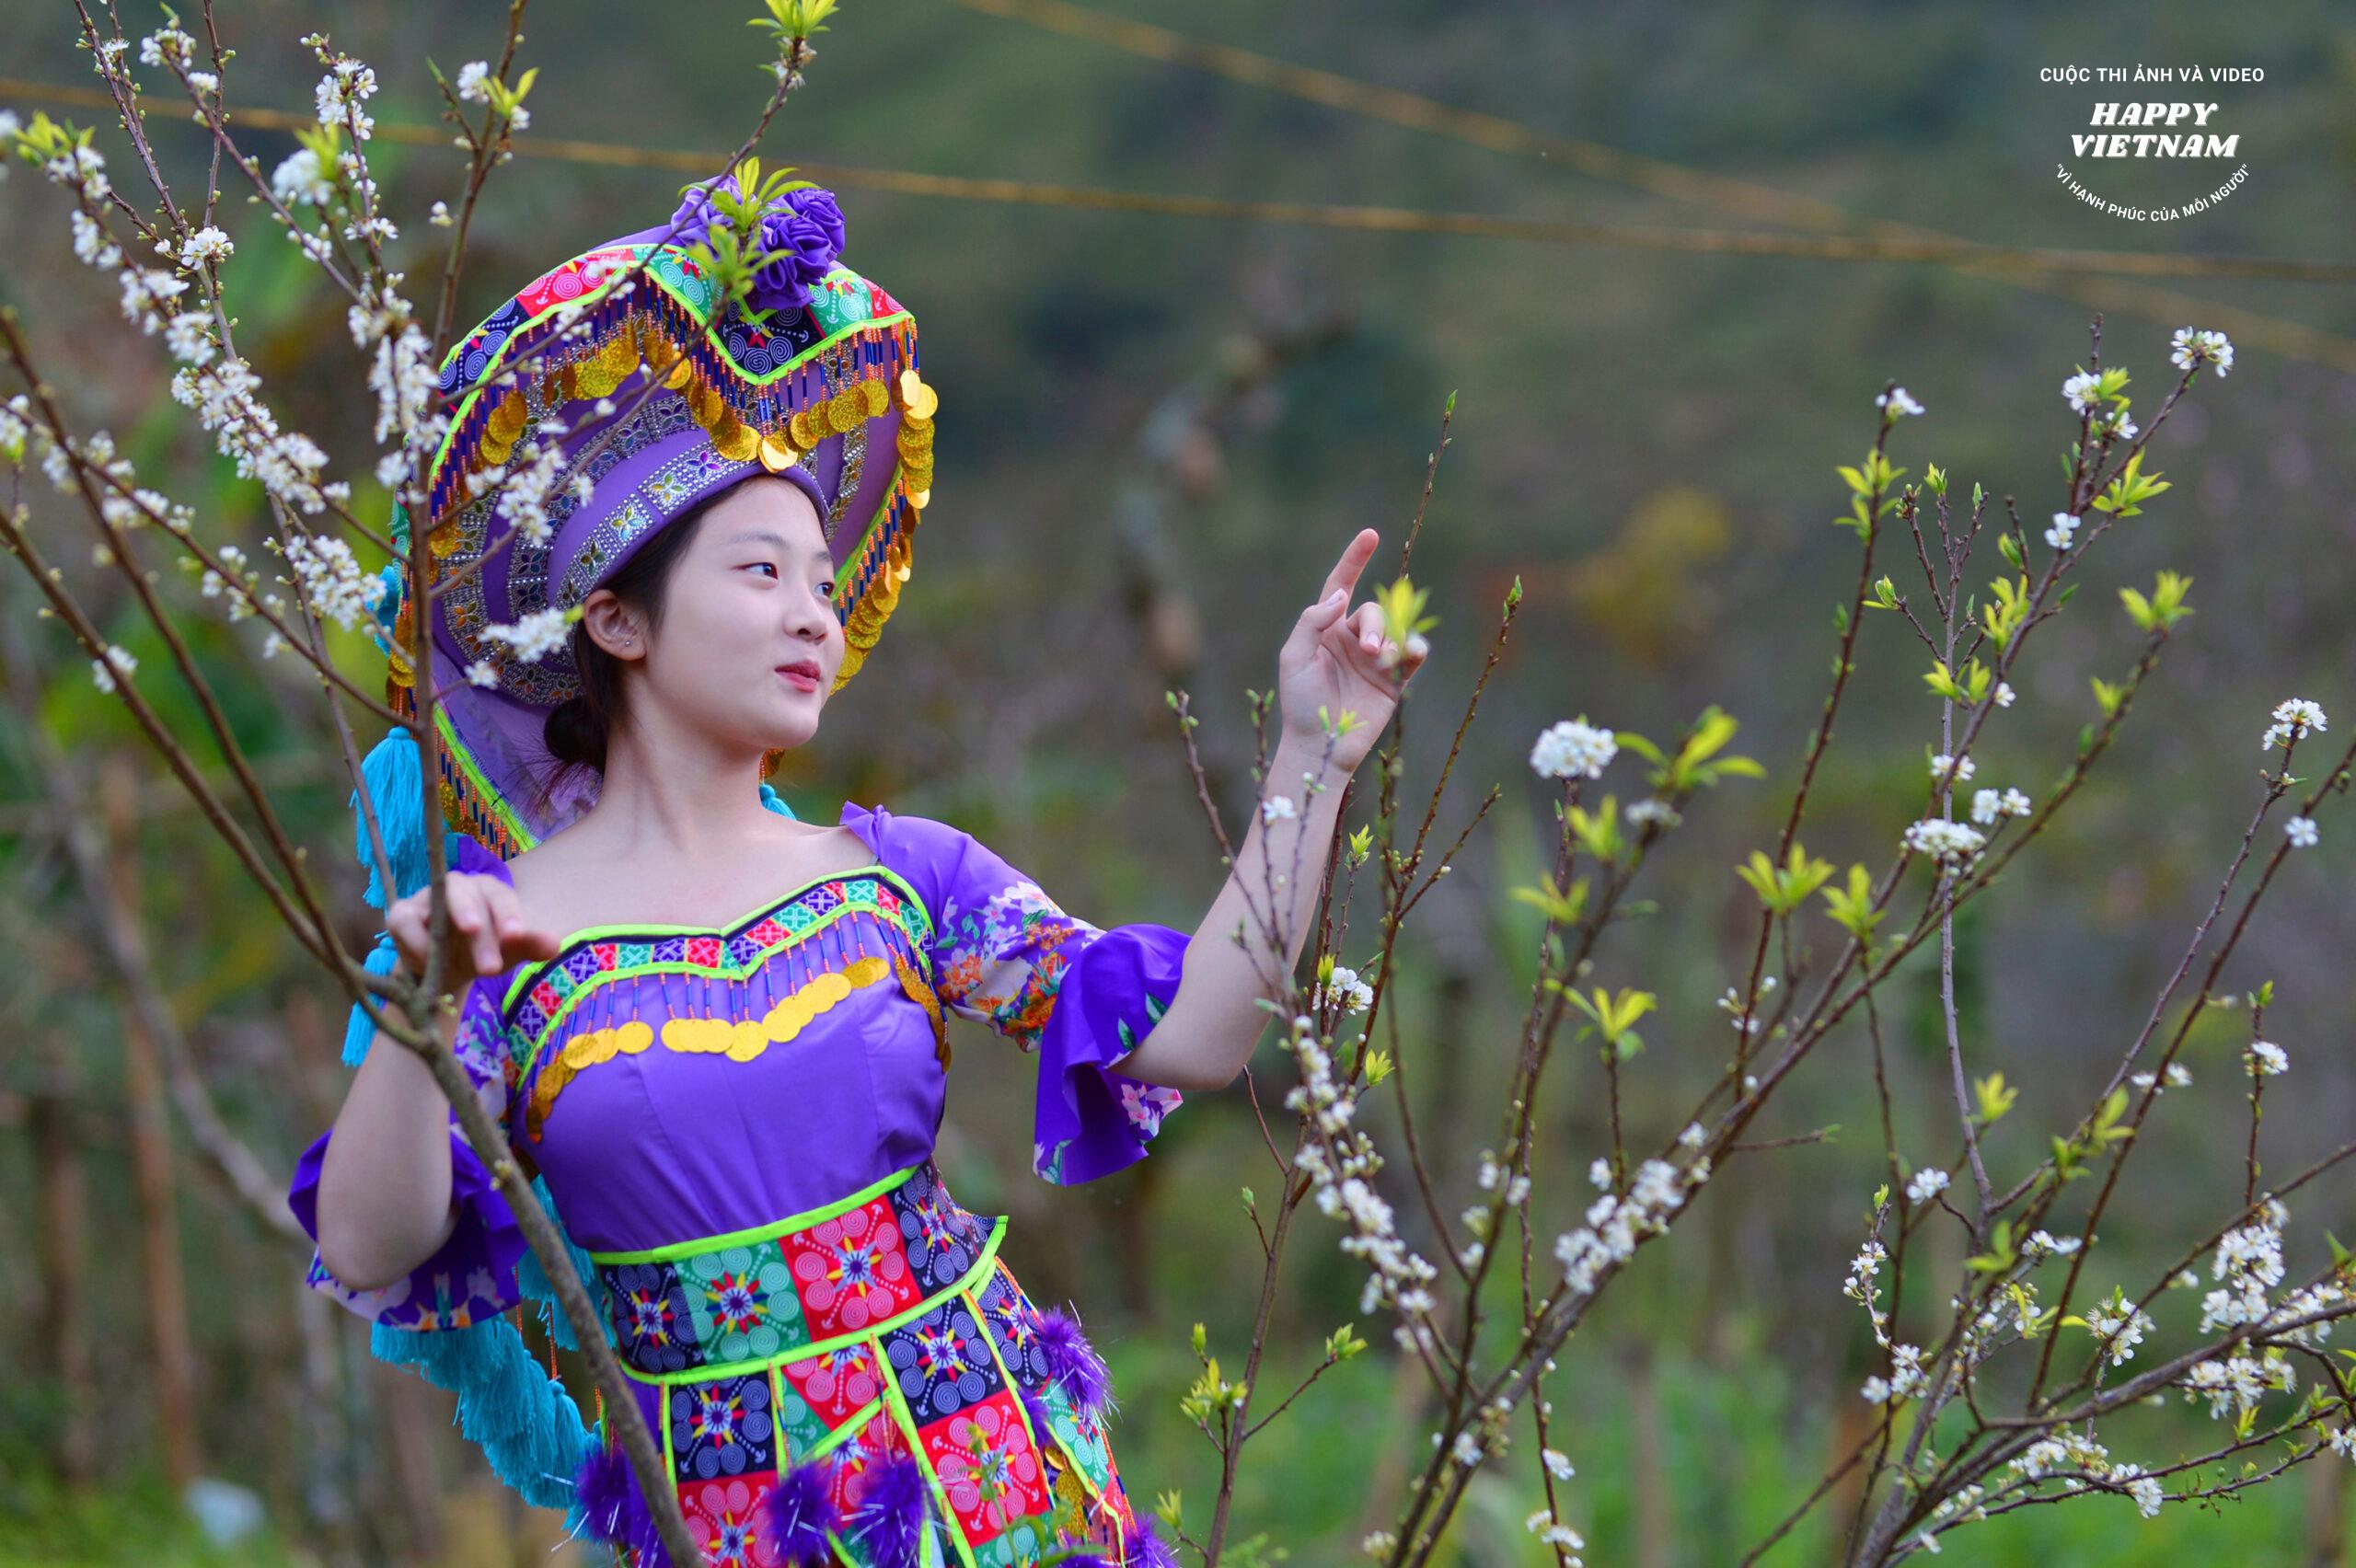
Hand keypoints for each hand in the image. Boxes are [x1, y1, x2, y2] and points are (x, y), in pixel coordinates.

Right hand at [386, 871, 560, 988]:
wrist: (441, 972)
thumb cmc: (479, 953)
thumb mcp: (506, 953)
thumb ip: (529, 946)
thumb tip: (554, 945)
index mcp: (489, 890)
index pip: (501, 897)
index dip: (509, 915)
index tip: (516, 937)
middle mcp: (459, 886)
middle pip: (470, 898)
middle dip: (481, 933)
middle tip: (489, 967)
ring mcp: (427, 897)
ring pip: (438, 901)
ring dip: (445, 931)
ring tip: (451, 956)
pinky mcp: (401, 913)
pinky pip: (405, 921)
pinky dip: (417, 942)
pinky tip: (427, 961)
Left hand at [1276, 527, 1429, 772]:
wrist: (1320, 744)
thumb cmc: (1300, 702)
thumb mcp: (1294, 657)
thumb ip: (1312, 621)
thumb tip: (1342, 595)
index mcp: (1326, 628)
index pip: (1341, 585)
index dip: (1355, 559)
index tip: (1370, 535)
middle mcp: (1352, 638)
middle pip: (1373, 611)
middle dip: (1375, 625)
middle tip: (1370, 651)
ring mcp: (1375, 658)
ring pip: (1396, 629)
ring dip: (1392, 638)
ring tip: (1381, 661)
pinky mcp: (1395, 680)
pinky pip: (1414, 653)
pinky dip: (1416, 648)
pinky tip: (1411, 653)